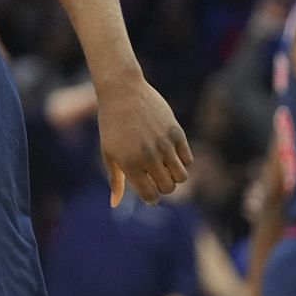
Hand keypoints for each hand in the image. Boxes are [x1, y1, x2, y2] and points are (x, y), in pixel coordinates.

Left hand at [95, 73, 191, 204]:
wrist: (122, 91)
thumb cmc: (111, 124)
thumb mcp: (108, 152)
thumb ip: (115, 180)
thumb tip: (115, 204)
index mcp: (130, 164)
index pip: (150, 196)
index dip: (151, 198)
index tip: (148, 191)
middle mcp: (149, 156)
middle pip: (168, 188)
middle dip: (163, 187)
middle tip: (155, 176)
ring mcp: (164, 144)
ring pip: (182, 177)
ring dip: (174, 176)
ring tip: (164, 166)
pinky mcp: (176, 132)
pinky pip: (188, 159)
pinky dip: (182, 161)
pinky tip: (170, 153)